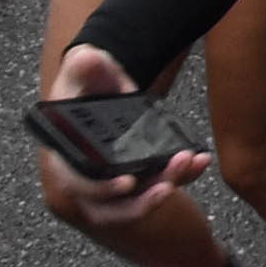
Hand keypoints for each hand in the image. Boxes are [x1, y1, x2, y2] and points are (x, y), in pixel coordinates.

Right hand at [38, 47, 211, 225]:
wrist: (107, 80)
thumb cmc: (89, 78)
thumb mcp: (85, 67)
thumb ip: (84, 64)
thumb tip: (86, 59)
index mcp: (66, 154)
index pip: (76, 184)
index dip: (99, 190)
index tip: (127, 183)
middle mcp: (87, 176)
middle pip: (109, 207)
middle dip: (139, 202)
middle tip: (167, 185)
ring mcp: (113, 179)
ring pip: (135, 203)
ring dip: (163, 189)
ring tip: (187, 163)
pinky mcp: (138, 174)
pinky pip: (158, 184)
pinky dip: (182, 176)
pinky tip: (199, 159)